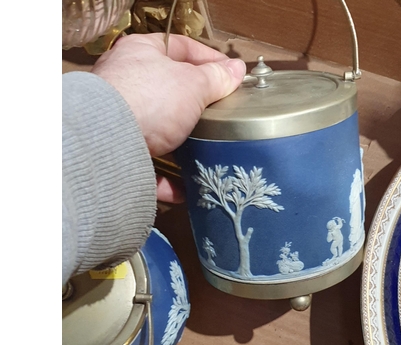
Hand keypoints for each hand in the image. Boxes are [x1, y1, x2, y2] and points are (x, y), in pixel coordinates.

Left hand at [91, 33, 245, 201]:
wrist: (109, 143)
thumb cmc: (150, 100)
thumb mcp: (193, 84)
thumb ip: (217, 78)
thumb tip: (237, 69)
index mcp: (141, 54)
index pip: (181, 47)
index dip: (209, 59)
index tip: (232, 75)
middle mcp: (126, 85)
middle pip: (170, 92)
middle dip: (197, 106)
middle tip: (223, 115)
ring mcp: (121, 121)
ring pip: (159, 133)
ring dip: (184, 145)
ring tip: (209, 151)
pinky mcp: (121, 155)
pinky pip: (150, 167)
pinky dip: (169, 180)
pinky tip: (188, 188)